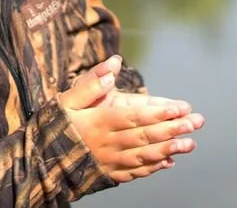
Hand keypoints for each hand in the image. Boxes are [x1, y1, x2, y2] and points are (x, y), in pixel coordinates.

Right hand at [60, 56, 204, 182]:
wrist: (40, 159)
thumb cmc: (56, 124)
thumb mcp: (68, 99)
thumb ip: (91, 82)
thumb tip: (114, 64)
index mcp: (98, 122)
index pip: (134, 116)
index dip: (158, 113)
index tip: (180, 107)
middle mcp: (107, 144)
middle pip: (144, 136)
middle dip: (172, 129)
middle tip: (196, 123)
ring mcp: (109, 161)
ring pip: (143, 156)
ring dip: (169, 149)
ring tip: (190, 144)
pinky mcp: (109, 174)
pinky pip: (134, 172)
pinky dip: (153, 167)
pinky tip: (170, 160)